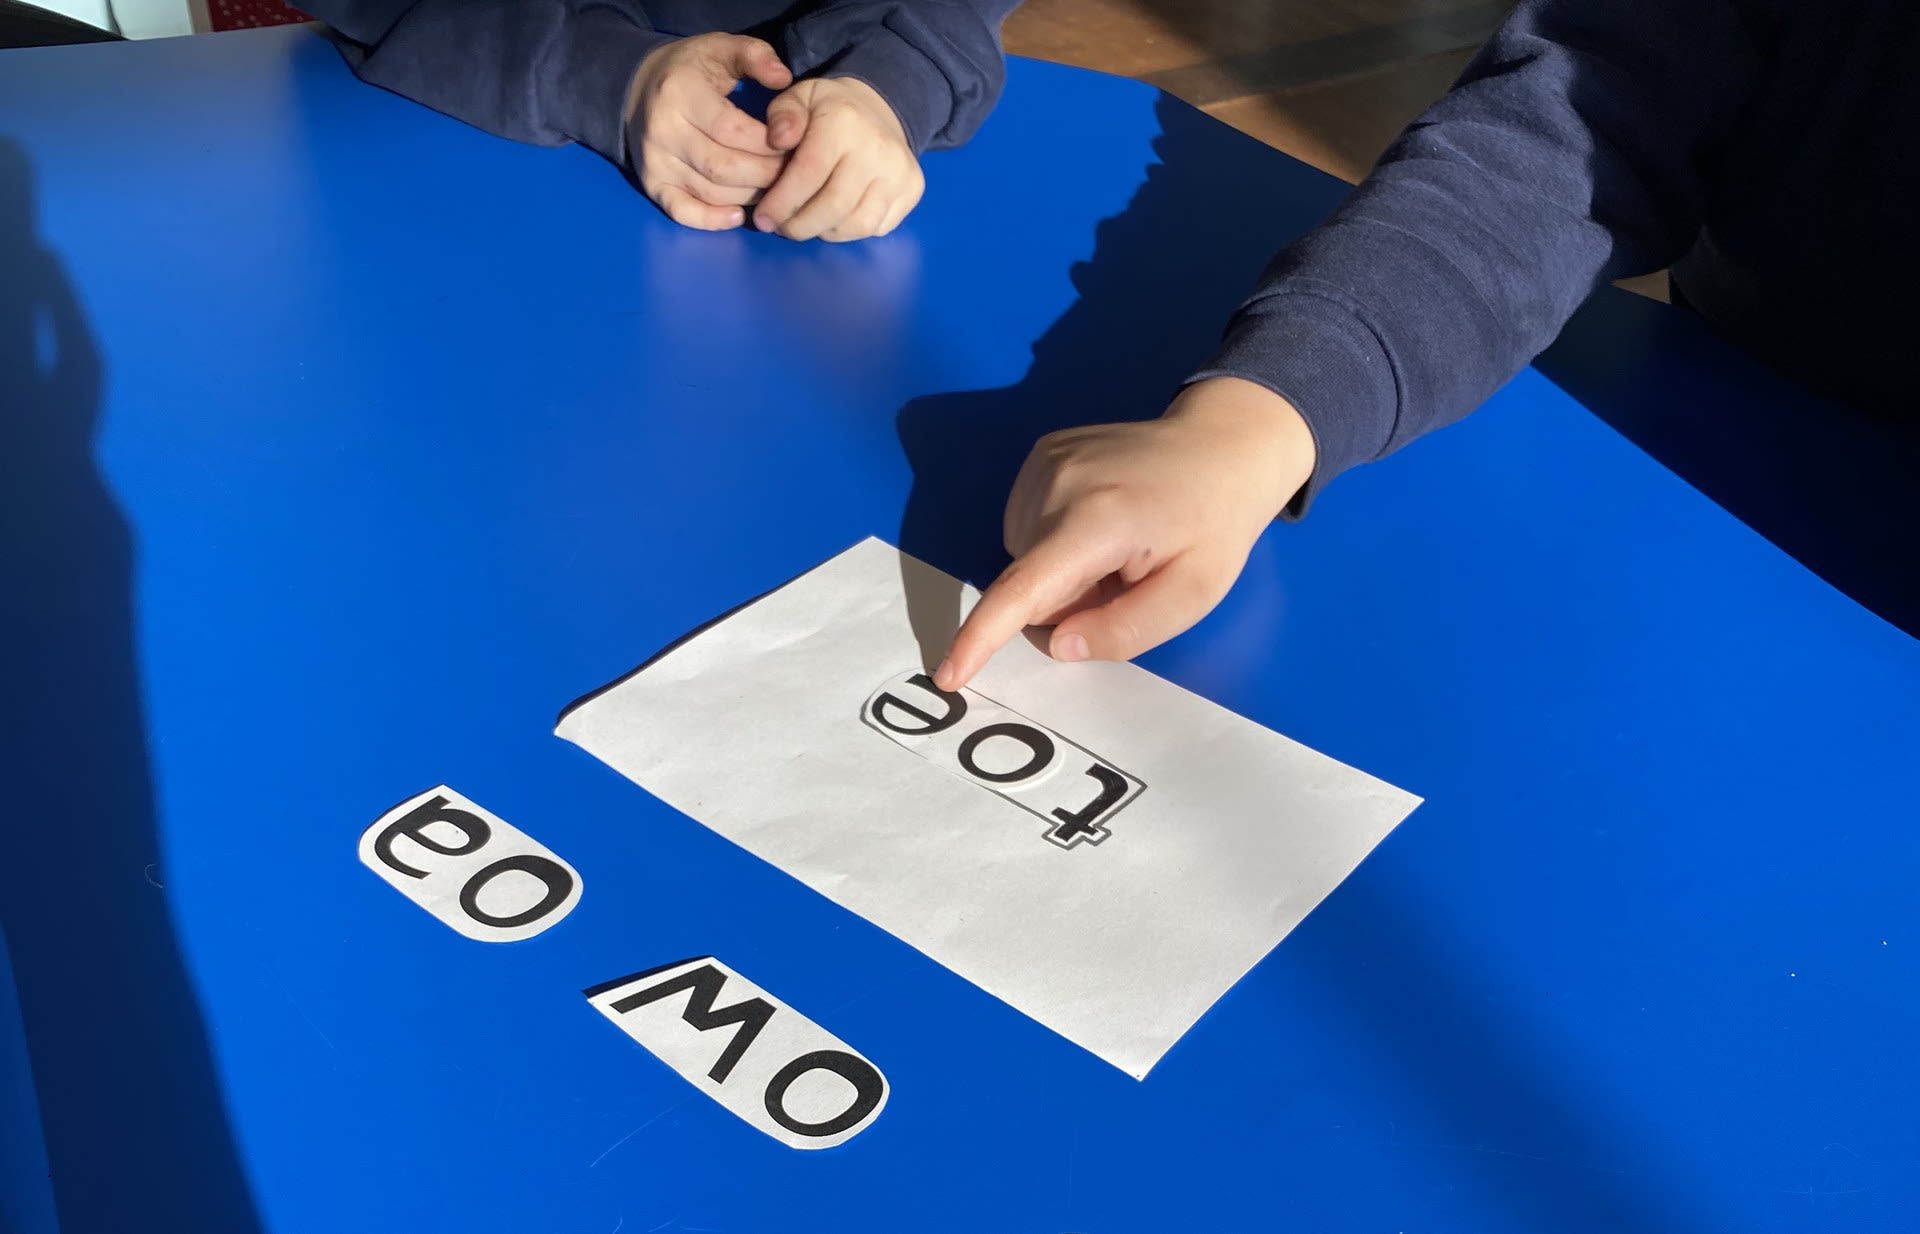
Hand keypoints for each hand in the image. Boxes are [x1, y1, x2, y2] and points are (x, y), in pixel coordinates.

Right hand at [626, 34, 793, 229]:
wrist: (637, 87)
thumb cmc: (691, 69)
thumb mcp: (721, 48)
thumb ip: (756, 55)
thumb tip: (783, 79)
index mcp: (681, 92)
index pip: (731, 130)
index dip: (767, 143)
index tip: (793, 145)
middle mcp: (664, 131)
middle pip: (724, 166)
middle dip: (765, 174)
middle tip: (792, 173)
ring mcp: (655, 161)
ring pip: (711, 191)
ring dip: (749, 196)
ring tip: (776, 189)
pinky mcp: (651, 183)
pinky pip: (683, 212)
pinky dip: (712, 220)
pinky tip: (738, 215)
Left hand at [753, 77, 923, 241]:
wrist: (880, 108)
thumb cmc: (829, 110)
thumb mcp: (799, 98)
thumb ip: (782, 115)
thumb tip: (778, 140)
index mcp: (843, 121)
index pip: (808, 174)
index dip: (781, 203)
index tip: (764, 219)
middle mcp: (878, 148)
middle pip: (834, 206)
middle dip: (800, 226)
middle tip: (782, 228)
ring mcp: (900, 172)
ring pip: (857, 224)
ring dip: (824, 233)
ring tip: (806, 224)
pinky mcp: (912, 190)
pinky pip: (877, 227)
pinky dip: (849, 232)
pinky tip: (832, 220)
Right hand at [934, 378, 1318, 691]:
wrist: (1224, 445)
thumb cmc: (1214, 527)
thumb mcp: (1192, 596)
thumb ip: (1125, 629)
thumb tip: (1056, 645)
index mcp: (1098, 520)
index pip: (1023, 589)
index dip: (981, 636)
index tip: (947, 673)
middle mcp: (1057, 482)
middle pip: (1028, 581)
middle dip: (1066, 602)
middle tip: (1128, 579)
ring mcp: (1045, 461)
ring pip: (1023, 557)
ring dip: (1061, 572)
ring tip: (1118, 548)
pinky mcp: (1042, 453)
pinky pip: (1027, 525)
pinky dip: (1056, 541)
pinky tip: (1101, 522)